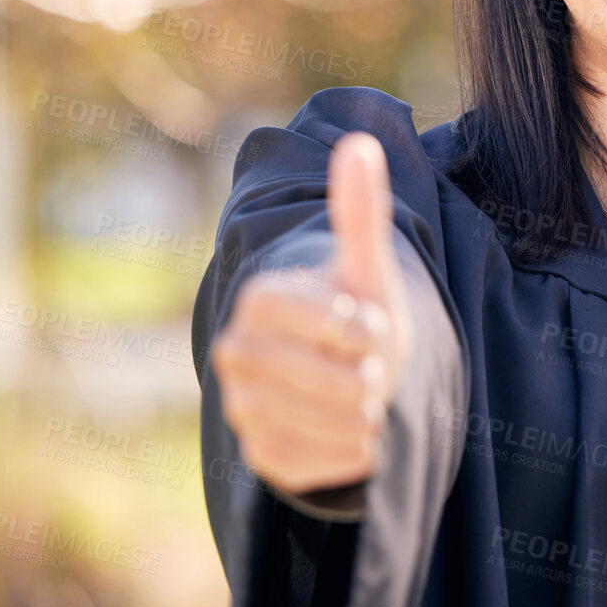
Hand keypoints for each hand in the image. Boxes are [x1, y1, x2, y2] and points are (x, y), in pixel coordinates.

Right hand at [210, 132, 413, 494]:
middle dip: (368, 376)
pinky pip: (319, 463)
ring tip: (363, 397)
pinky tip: (352, 430)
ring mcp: (239, 407)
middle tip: (370, 369)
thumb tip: (360, 144)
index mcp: (258, 300)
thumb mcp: (366, 267)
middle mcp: (235, 352)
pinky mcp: (256, 455)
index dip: (362, 329)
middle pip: (329, 379)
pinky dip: (351, 451)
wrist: (350, 374)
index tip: (369, 326)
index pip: (326, 323)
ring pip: (326, 422)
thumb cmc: (358, 314)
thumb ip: (360, 211)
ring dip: (363, 414)